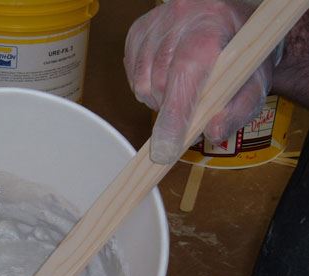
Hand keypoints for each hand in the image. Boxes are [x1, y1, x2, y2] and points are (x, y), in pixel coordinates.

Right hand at [124, 0, 273, 163]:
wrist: (229, 19)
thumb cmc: (243, 53)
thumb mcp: (255, 82)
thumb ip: (239, 109)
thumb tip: (213, 131)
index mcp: (213, 25)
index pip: (185, 72)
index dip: (174, 113)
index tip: (167, 147)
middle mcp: (180, 17)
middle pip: (160, 83)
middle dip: (170, 109)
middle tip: (188, 110)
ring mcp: (154, 22)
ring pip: (142, 82)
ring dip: (157, 99)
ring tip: (179, 90)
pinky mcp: (138, 30)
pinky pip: (133, 75)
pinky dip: (147, 87)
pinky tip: (167, 78)